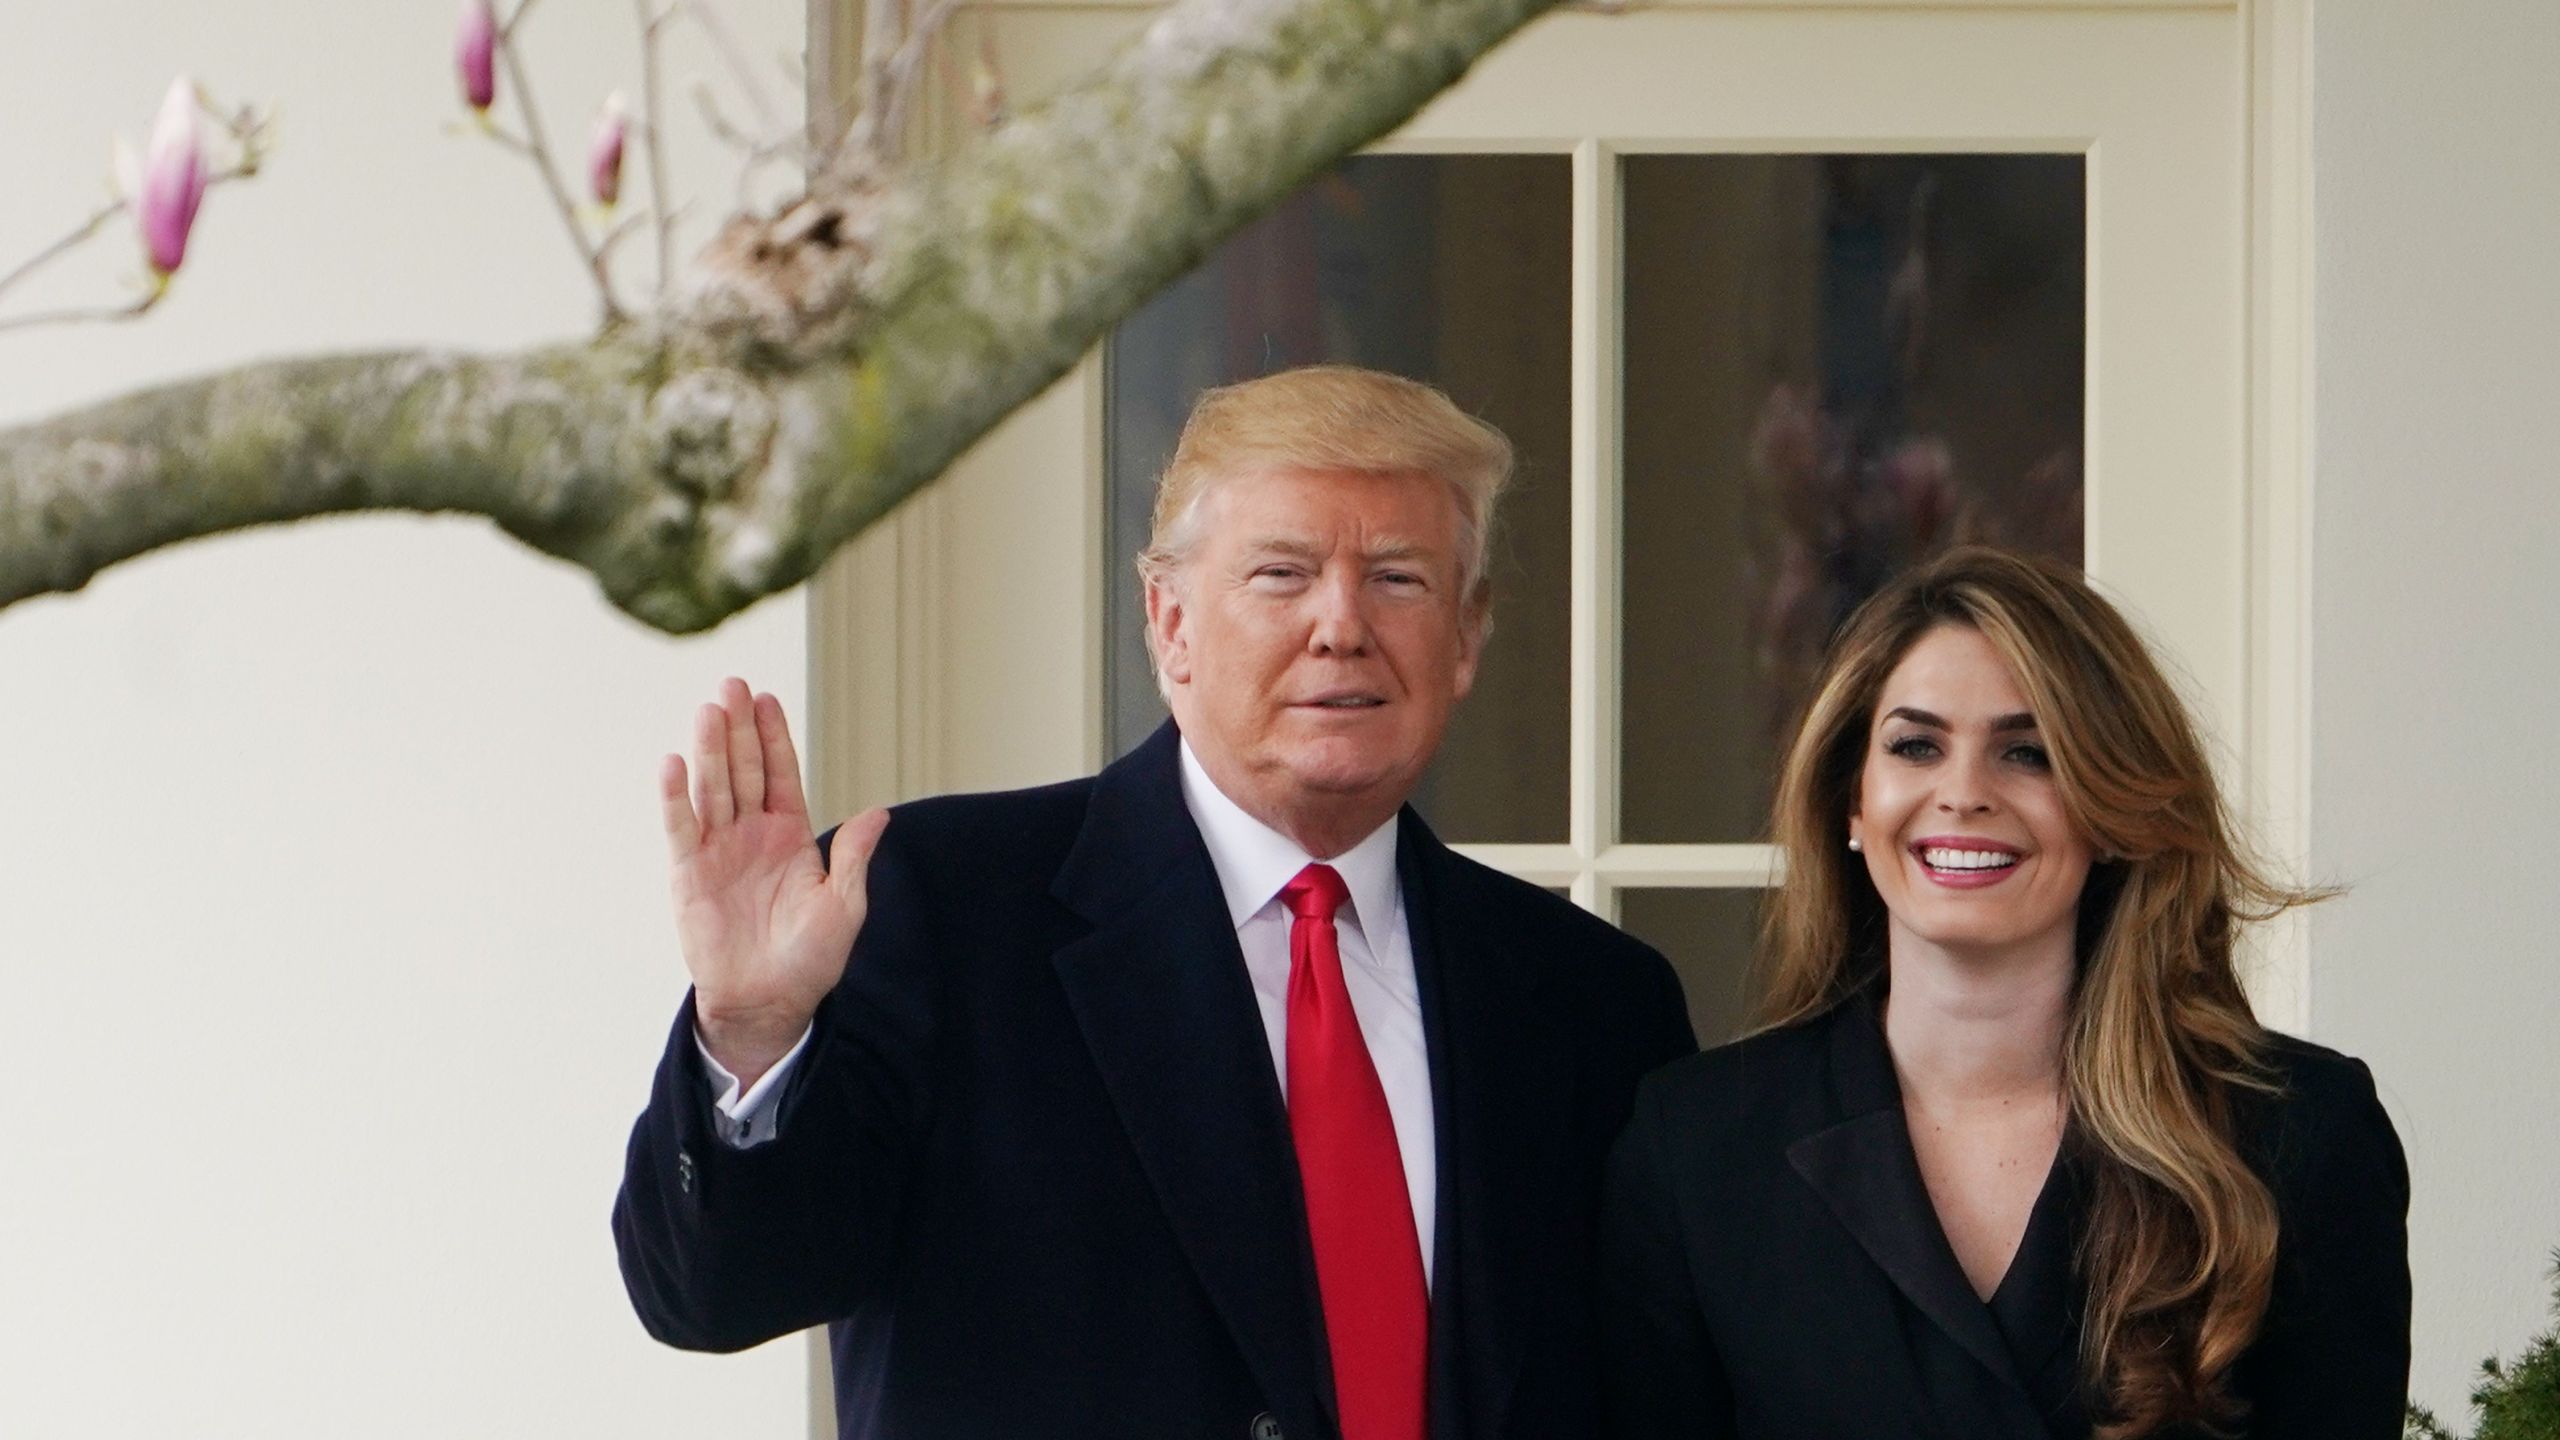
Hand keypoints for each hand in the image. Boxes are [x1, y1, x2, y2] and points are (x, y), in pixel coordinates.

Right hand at [659, 677, 888, 1087]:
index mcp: (790, 836)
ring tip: (709, 711)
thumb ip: (853, 857)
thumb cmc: (810, 959)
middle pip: (743, 770)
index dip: (774, 737)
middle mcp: (752, 834)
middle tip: (732, 686)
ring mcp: (718, 850)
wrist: (769, 1002)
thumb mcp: (843, 906)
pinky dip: (676, 797)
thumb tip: (879, 812)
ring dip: (709, 751)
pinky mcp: (689, 874)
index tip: (767, 699)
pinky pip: (681, 829)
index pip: (781, 774)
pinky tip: (673, 764)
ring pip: (713, 789)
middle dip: (738, 729)